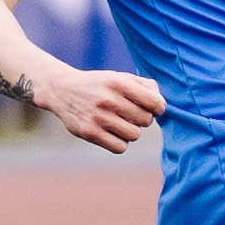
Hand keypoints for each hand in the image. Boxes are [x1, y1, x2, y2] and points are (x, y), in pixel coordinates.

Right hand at [37, 68, 164, 153]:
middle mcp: (108, 99)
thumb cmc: (98, 85)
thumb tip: (161, 104)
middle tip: (131, 114)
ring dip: (131, 131)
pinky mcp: (90, 133)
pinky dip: (120, 142)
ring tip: (120, 123)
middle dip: (142, 118)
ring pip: (134, 135)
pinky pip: (120, 147)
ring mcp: (98, 118)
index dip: (158, 107)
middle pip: (146, 120)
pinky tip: (112, 133)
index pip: (154, 102)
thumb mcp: (119, 77)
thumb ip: (144, 85)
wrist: (62, 91)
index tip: (153, 108)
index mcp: (118, 83)